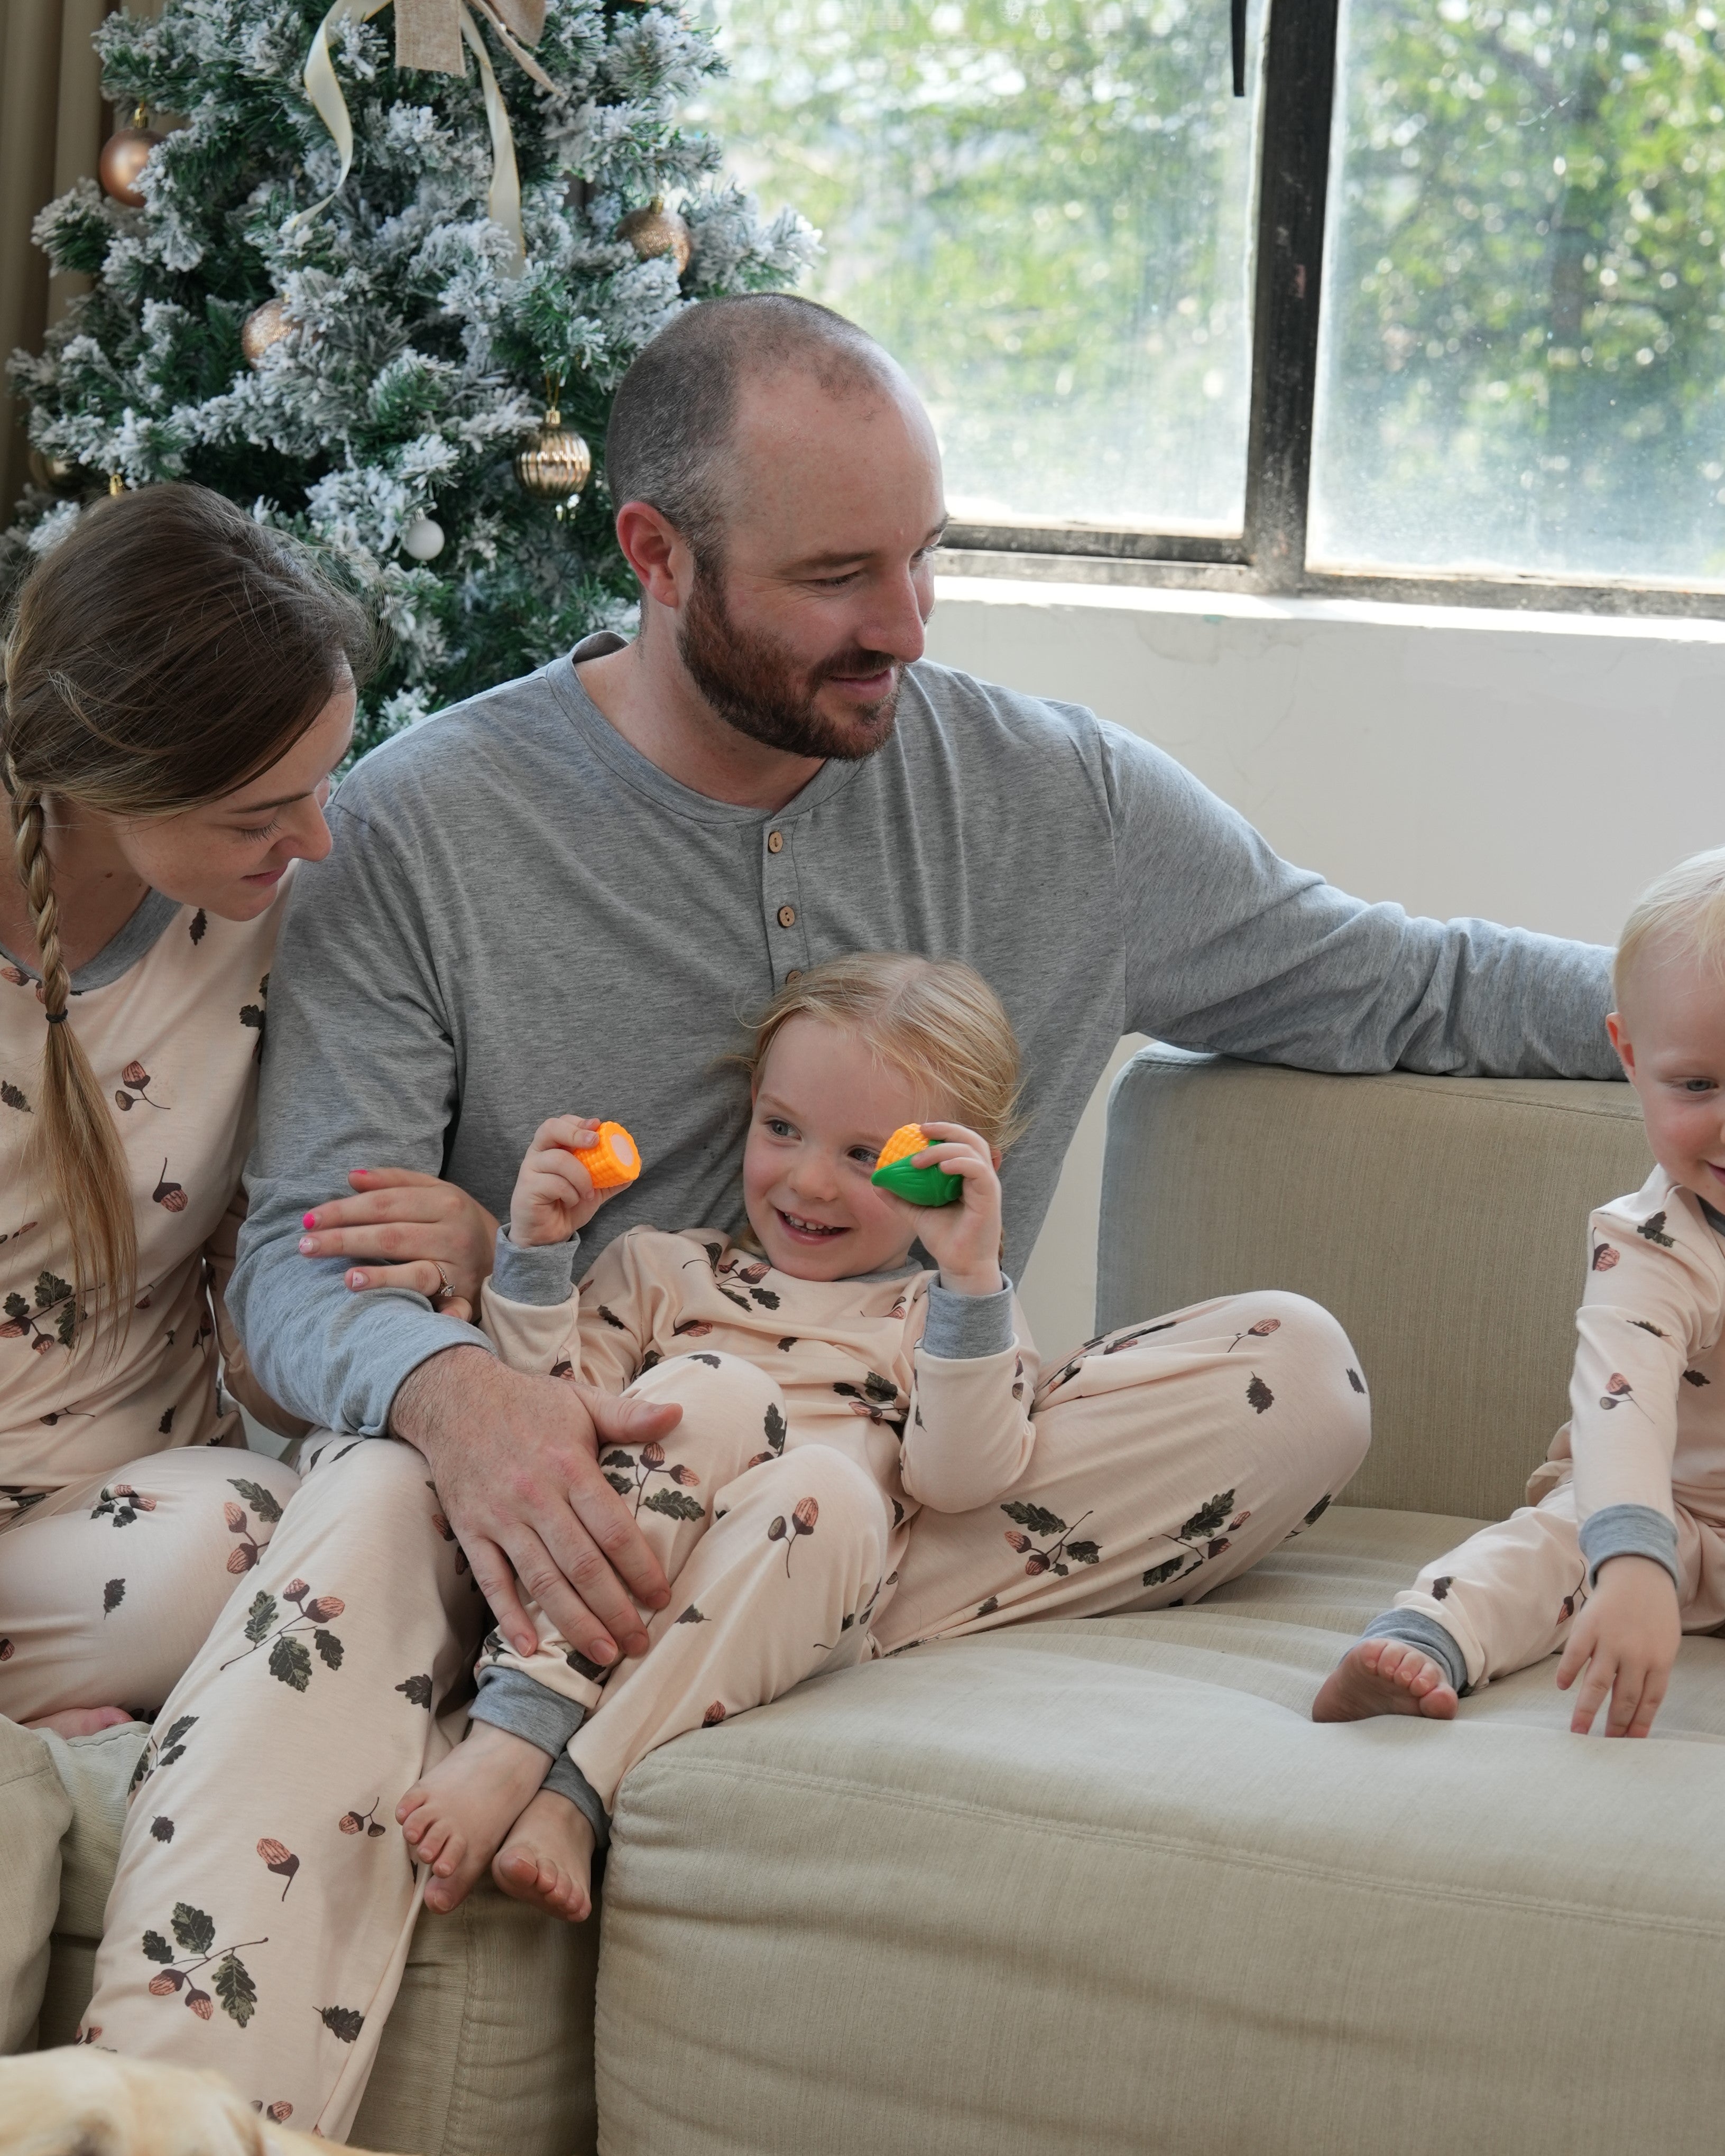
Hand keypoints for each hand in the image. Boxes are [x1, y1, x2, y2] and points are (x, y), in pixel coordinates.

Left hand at [299, 1169, 498, 1321]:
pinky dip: (439, 1314)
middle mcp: (452, 1231)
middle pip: (390, 1235)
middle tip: (304, 1246)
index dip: (343, 1210)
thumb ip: (394, 1181)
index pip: (383, 1203)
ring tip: (346, 1278)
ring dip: (381, 1277)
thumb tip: (350, 1177)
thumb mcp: (435, 1192)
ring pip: (416, 1270)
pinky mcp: (466, 1296)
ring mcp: (459, 1266)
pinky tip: (406, 1314)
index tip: (308, 1219)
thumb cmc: (457, 1221)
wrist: (507, 1255)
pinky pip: (447, 1305)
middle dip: (344, 1239)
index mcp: (443, 1200)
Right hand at [391, 1346, 678, 1664]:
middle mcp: (536, 1496)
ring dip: (573, 1623)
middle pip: (582, 1564)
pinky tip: (529, 1648)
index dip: (641, 1568)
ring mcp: (500, 1517)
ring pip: (541, 1580)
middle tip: (639, 1644)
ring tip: (603, 1655)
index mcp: (569, 1465)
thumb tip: (678, 1414)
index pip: (614, 1528)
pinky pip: (490, 1580)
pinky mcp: (469, 1530)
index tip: (662, 1598)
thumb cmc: (528, 1402)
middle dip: (614, 1609)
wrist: (452, 1396)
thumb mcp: (581, 1400)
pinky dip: (508, 1616)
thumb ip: (629, 1414)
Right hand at [509, 1117, 617, 1247]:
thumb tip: (636, 1163)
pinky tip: (572, 1201)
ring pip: (558, 1160)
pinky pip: (554, 1183)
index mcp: (552, 1148)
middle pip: (550, 1129)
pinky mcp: (528, 1188)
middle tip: (594, 1142)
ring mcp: (530, 1170)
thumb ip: (610, 1176)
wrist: (549, 1236)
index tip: (597, 1125)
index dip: (578, 1121)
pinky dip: (571, 1193)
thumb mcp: (594, 1189)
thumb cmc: (567, 1206)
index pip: (560, 1123)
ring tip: (588, 1193)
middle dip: (575, 1132)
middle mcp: (538, 1154)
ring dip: (581, 1176)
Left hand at [897, 1121, 1004, 1296]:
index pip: (960, 1143)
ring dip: (944, 1148)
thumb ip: (901, 1197)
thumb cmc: (946, 1239)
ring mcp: (987, 1185)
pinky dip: (960, 1163)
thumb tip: (878, 1182)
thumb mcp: (917, 1214)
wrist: (961, 1266)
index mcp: (967, 1176)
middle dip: (946, 1128)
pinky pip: (978, 1170)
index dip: (942, 1131)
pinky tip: (941, 1167)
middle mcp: (980, 1176)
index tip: (917, 1129)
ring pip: (973, 1150)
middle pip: (971, 1139)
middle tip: (920, 1129)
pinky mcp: (989, 1197)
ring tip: (918, 1159)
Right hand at [1555, 1553, 1680, 1736]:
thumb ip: (1652, 1671)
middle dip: (1614, 1726)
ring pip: (1598, 1684)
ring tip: (1578, 1731)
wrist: (1639, 1572)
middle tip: (1603, 1745)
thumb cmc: (1654, 1612)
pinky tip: (1562, 1688)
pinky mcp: (1589, 1626)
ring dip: (1586, 1710)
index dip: (1638, 1725)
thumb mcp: (1664, 1643)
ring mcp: (1611, 1640)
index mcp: (1659, 1660)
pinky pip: (1575, 1655)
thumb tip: (1637, 1706)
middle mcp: (1636, 1654)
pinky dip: (1568, 1672)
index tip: (1629, 1744)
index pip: (1649, 1702)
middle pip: (1624, 1698)